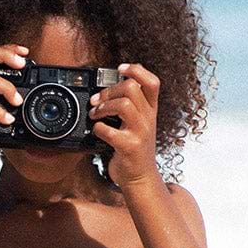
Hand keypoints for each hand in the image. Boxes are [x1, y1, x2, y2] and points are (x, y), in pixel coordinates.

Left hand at [88, 62, 159, 187]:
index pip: (152, 82)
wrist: (141, 179)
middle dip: (110, 90)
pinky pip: (109, 131)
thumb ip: (133, 107)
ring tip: (95, 114)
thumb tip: (112, 88)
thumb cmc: (136, 151)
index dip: (136, 70)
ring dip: (104, 106)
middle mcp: (148, 119)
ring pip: (124, 104)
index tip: (120, 68)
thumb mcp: (140, 125)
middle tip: (98, 100)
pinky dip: (97, 128)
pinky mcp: (129, 147)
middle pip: (132, 88)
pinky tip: (97, 131)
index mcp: (151, 111)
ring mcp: (140, 133)